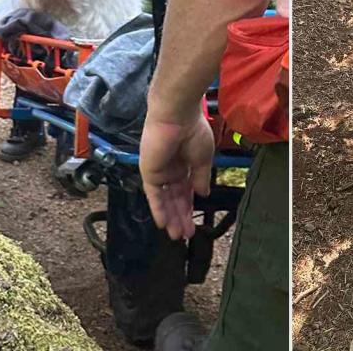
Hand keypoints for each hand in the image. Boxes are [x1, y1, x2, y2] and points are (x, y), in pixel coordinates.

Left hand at [139, 111, 214, 239]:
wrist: (177, 116)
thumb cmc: (193, 132)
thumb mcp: (204, 158)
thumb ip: (201, 178)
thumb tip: (203, 195)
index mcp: (185, 165)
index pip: (186, 192)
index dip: (190, 207)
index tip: (195, 224)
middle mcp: (171, 170)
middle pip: (175, 199)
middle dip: (180, 217)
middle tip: (185, 235)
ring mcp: (159, 172)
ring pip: (165, 200)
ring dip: (171, 218)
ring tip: (177, 235)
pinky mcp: (149, 172)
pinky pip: (153, 195)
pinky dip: (158, 210)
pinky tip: (163, 224)